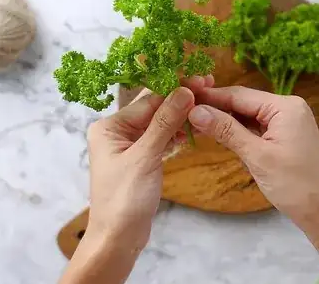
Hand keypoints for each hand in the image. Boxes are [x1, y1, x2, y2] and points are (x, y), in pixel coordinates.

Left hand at [85, 75, 212, 248]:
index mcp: (110, 126)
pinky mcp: (140, 158)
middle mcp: (117, 132)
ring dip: (181, 116)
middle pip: (154, 108)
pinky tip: (193, 129)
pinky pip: (160, 139)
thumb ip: (164, 123)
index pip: (148, 100)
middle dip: (180, 99)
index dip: (175, 88)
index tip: (200, 79)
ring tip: (206, 106)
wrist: (118, 239)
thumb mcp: (145, 157)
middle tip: (208, 86)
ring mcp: (129, 145)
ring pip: (159, 123)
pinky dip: (176, 134)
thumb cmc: (124, 199)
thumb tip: (184, 90)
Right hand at [189, 86, 318, 261]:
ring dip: (225, 120)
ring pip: (248, 116)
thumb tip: (195, 111)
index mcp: (285, 107)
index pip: (239, 95)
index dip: (210, 97)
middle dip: (216, 108)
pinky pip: (256, 127)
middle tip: (184, 112)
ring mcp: (287, 122)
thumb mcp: (257, 156)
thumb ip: (226, 130)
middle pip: (243, 103)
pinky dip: (237, 131)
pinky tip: (217, 133)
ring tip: (195, 122)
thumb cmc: (294, 185)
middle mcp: (287, 108)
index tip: (184, 98)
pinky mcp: (284, 136)